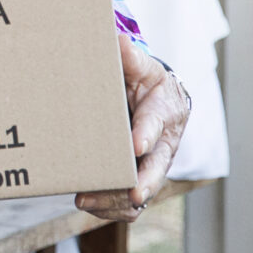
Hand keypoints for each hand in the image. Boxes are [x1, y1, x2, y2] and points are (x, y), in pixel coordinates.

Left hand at [76, 32, 189, 221]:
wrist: (160, 104)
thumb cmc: (148, 84)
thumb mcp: (143, 68)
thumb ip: (132, 58)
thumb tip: (120, 43)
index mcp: (164, 112)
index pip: (156, 122)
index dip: (147, 134)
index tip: (136, 145)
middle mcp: (163, 144)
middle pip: (158, 167)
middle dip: (146, 181)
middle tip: (132, 193)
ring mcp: (152, 166)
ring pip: (142, 190)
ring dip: (117, 200)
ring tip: (87, 200)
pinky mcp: (139, 180)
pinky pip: (130, 204)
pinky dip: (111, 209)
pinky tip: (88, 205)